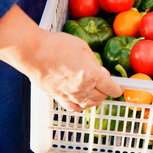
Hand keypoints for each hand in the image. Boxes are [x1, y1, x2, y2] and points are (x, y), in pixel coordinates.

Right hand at [0, 5, 122, 111]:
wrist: (33, 51)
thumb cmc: (57, 45)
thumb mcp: (83, 48)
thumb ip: (96, 63)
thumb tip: (103, 74)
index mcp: (92, 75)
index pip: (111, 88)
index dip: (117, 90)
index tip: (119, 89)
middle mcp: (82, 88)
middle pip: (100, 97)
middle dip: (106, 93)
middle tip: (106, 87)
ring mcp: (69, 94)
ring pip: (88, 104)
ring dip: (95, 100)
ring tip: (96, 94)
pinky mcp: (57, 97)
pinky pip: (73, 108)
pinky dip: (81, 106)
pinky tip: (82, 102)